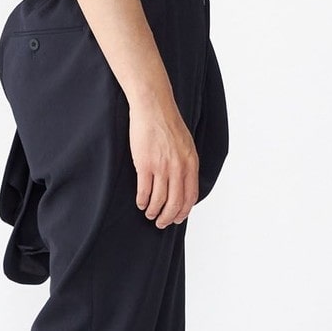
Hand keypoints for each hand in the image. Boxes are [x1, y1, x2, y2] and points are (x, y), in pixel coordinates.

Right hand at [129, 101, 199, 227]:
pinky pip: (145, 191)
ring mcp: (162, 167)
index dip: (183, 211)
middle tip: (161, 222)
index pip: (190, 196)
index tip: (178, 218)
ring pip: (159, 200)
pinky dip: (142, 201)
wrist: (153, 108)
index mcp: (191, 163)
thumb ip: (186, 164)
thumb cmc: (168, 123)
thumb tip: (183, 182)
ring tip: (149, 214)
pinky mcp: (145, 165)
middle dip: (168, 217)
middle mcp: (178, 168)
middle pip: (175, 203)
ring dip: (153, 211)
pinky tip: (141, 203)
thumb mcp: (186, 144)